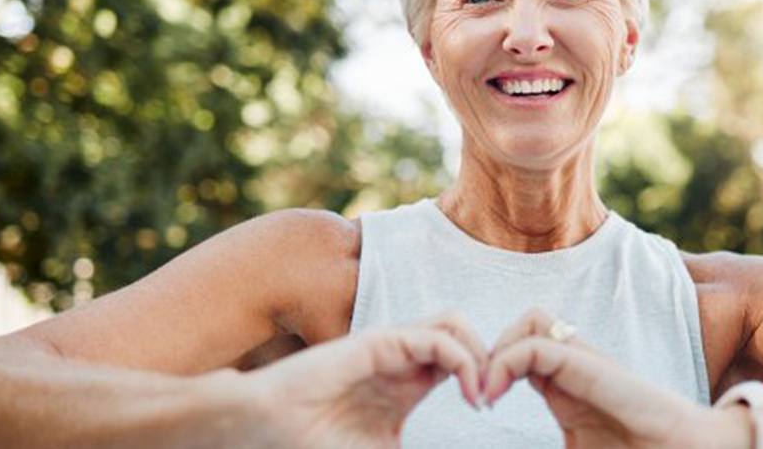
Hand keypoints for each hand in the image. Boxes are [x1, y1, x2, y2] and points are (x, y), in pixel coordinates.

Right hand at [237, 312, 487, 447]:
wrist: (269, 429)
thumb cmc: (317, 443)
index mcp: (409, 382)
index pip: (462, 360)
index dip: (485, 378)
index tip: (488, 412)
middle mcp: (405, 359)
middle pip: (464, 334)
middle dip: (491, 359)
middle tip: (493, 397)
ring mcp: (393, 347)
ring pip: (456, 325)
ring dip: (481, 353)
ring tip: (482, 393)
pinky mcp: (380, 342)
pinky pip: (437, 338)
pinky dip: (464, 360)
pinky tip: (468, 392)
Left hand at [482, 308, 751, 448]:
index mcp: (569, 386)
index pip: (523, 348)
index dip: (493, 366)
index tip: (478, 405)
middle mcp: (577, 365)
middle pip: (527, 323)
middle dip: (492, 347)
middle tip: (478, 392)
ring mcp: (587, 363)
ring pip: (532, 320)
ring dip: (499, 347)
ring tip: (486, 390)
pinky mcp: (594, 370)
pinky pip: (539, 345)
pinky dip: (506, 362)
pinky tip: (494, 395)